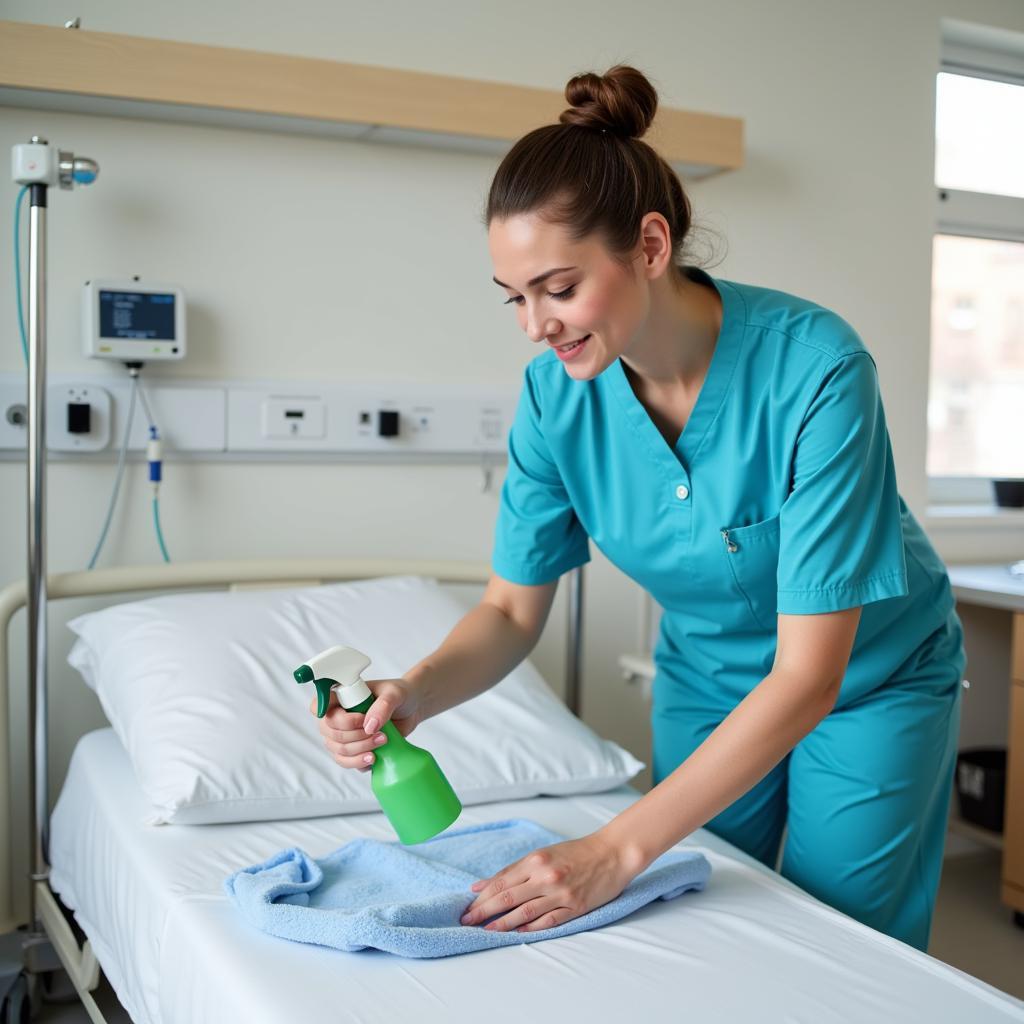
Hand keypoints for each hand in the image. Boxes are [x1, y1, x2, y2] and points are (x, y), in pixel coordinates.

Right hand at [311, 677, 424, 772]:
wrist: (412, 709)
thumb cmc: (400, 695)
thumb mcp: (395, 694)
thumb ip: (383, 706)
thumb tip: (369, 726)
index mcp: (342, 696)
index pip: (318, 705)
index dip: (327, 714)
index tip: (357, 718)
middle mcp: (339, 716)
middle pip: (329, 731)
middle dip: (355, 735)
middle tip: (379, 732)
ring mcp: (345, 734)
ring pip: (338, 749)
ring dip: (359, 749)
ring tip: (382, 741)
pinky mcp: (355, 749)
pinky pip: (346, 762)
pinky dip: (358, 762)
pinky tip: (374, 758)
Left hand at [459, 831, 640, 932]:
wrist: (612, 853)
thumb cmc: (575, 852)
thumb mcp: (543, 854)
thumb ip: (513, 870)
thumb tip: (482, 885)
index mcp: (536, 860)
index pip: (501, 882)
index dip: (482, 897)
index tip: (466, 908)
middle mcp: (546, 876)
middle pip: (508, 898)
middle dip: (484, 911)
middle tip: (467, 922)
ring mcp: (560, 893)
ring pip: (524, 912)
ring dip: (502, 924)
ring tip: (486, 931)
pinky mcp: (574, 907)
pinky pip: (548, 921)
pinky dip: (530, 928)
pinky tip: (516, 933)